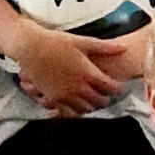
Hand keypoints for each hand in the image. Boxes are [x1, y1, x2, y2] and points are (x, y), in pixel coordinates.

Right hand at [16, 21, 130, 116]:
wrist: (30, 47)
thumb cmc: (55, 42)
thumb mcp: (81, 42)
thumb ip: (104, 48)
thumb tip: (124, 48)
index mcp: (86, 72)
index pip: (110, 88)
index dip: (118, 88)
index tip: (119, 85)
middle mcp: (77, 87)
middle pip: (99, 102)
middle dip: (106, 98)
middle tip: (108, 93)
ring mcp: (64, 95)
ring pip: (85, 110)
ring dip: (92, 105)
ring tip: (93, 98)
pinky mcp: (52, 99)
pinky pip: (68, 113)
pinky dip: (75, 110)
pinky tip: (77, 103)